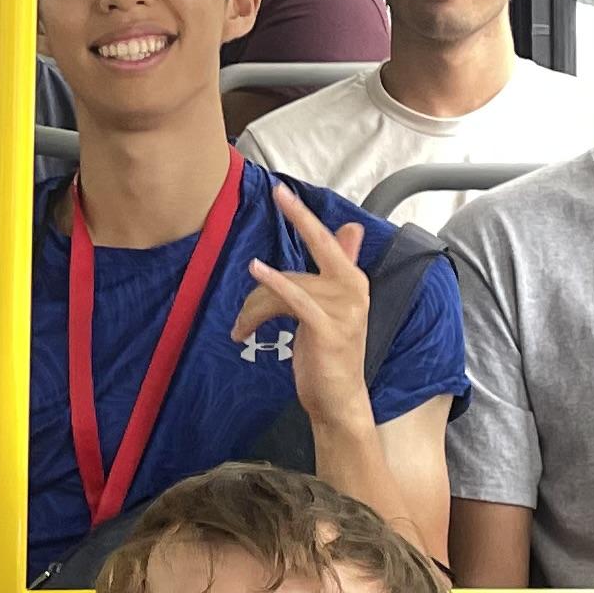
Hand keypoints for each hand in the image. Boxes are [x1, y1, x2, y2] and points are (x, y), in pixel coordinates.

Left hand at [235, 183, 375, 422]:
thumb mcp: (331, 308)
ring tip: (240, 328)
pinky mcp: (328, 328)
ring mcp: (344, 309)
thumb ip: (336, 269)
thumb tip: (352, 228)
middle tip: (277, 193)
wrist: (339, 400)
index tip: (282, 192)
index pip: (327, 242)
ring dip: (255, 306)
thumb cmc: (329, 355)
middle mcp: (353, 290)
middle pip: (320, 245)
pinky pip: (296, 299)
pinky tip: (256, 269)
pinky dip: (275, 283)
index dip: (304, 217)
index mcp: (352, 282)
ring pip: (289, 285)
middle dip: (299, 217)